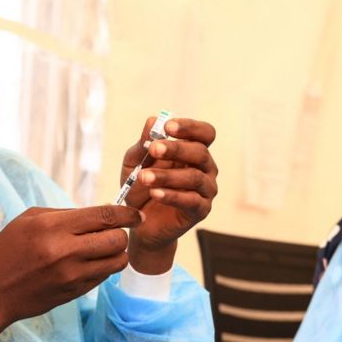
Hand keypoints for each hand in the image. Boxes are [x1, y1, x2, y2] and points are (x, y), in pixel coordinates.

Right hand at [0, 205, 142, 341]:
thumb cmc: (8, 249)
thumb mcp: (30, 219)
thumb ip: (66, 214)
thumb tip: (100, 213)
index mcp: (53, 227)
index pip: (105, 216)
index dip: (127, 213)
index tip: (137, 214)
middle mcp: (66, 251)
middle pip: (118, 239)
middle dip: (121, 233)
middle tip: (113, 231)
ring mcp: (72, 275)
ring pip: (117, 261)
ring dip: (116, 253)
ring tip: (102, 248)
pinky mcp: (75, 292)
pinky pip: (104, 277)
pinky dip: (103, 267)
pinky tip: (88, 262)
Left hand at [121, 117, 217, 273]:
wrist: (139, 220)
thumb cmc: (140, 187)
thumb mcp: (135, 163)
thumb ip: (143, 144)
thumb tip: (152, 120)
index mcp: (193, 151)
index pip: (204, 133)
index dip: (190, 127)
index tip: (168, 126)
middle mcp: (205, 168)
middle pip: (201, 152)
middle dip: (176, 149)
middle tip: (153, 149)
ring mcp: (206, 189)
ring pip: (194, 177)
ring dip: (167, 175)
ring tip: (144, 177)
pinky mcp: (201, 210)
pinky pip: (191, 200)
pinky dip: (171, 195)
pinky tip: (155, 193)